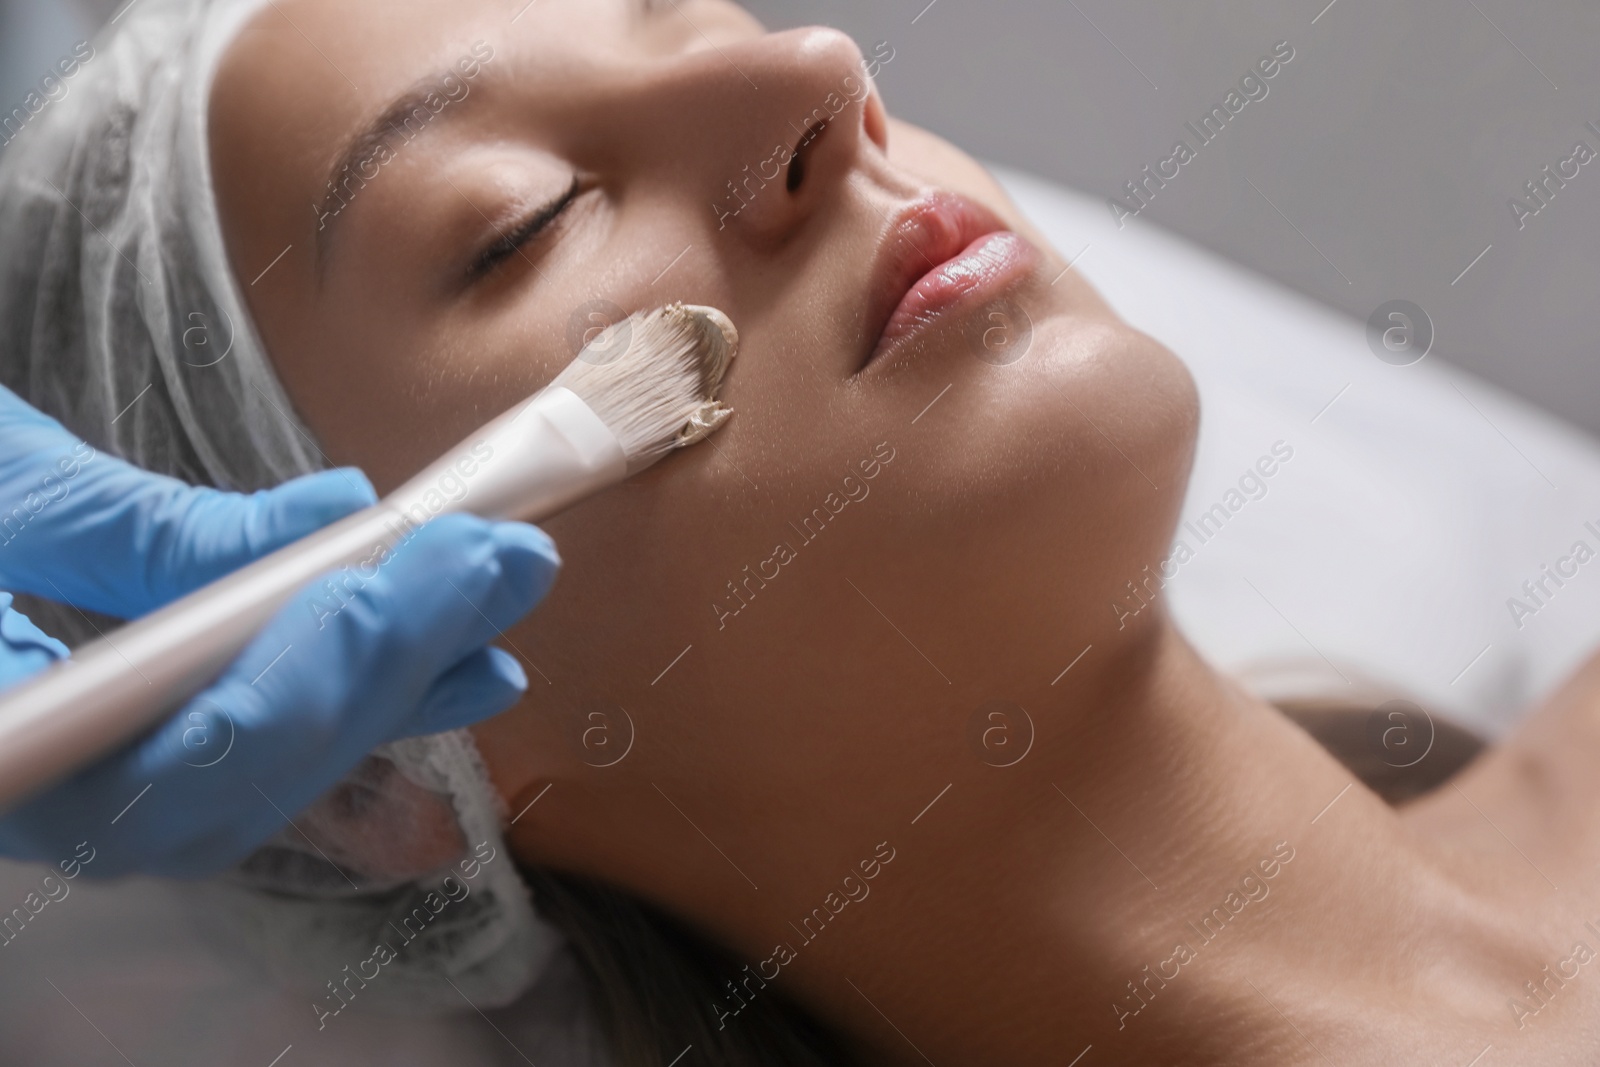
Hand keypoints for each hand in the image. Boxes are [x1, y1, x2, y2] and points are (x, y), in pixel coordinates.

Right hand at [0, 388, 558, 876]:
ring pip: (261, 776)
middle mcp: (45, 805)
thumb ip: (155, 534)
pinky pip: (242, 755)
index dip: (313, 677)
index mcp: (0, 755)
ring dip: (393, 686)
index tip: (415, 573)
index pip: (176, 766)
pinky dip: (342, 703)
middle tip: (507, 560)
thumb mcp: (0, 494)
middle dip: (388, 664)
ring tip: (497, 602)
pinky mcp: (120, 756)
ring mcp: (83, 793)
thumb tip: (336, 516)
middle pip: (248, 777)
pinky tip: (441, 662)